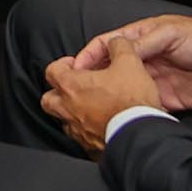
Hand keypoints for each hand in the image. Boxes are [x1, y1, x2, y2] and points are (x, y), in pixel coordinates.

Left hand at [42, 36, 161, 156]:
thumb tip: (116, 42)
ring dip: (72, 113)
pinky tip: (100, 126)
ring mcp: (78, 130)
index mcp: (72, 86)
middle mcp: (69, 109)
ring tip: (88, 107)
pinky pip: (82, 138)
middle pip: (48, 99)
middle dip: (58, 92)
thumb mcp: (130, 62)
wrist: (142, 135)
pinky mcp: (91, 147)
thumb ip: (119, 46)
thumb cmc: (132, 101)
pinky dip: (87, 131)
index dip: (62, 65)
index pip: (52, 71)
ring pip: (64, 121)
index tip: (74, 65)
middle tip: (74, 88)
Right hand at [75, 13, 191, 111]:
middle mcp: (144, 60)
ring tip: (95, 108)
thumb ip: (143, 44)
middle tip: (79, 93)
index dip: (89, 55)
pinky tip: (122, 118)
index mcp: (141, 39)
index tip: (73, 69)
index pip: (107, 45)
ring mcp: (154, 80)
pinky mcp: (167, 100)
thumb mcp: (170, 34)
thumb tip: (116, 52)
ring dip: (111, 97)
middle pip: (112, 69)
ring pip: (125, 89)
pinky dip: (134, 111)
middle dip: (95, 79)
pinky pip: (145, 105)